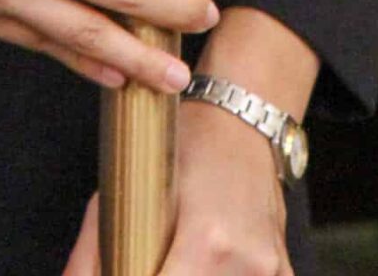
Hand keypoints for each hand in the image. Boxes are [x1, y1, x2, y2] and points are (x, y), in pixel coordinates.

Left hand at [63, 102, 291, 274]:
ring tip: (174, 258)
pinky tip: (210, 265)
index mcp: (207, 241)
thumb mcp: (130, 183)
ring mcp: (270, 270)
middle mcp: (244, 262)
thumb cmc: (186, 143)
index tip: (126, 269)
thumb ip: (94, 247)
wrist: (244, 117)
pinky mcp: (283, 270)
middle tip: (151, 260)